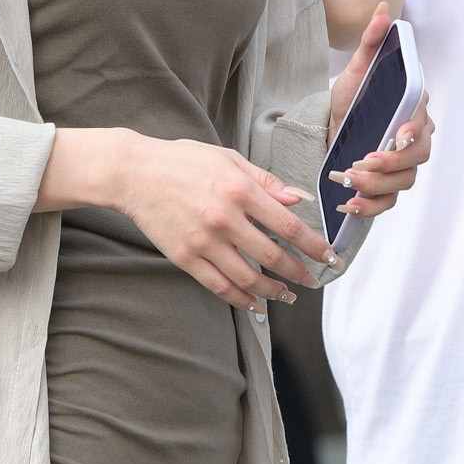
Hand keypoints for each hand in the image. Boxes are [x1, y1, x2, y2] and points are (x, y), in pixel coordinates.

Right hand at [115, 135, 333, 310]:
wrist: (134, 174)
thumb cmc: (183, 162)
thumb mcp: (229, 160)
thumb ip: (266, 182)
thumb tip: (299, 199)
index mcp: (240, 190)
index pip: (288, 226)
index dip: (313, 245)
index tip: (328, 257)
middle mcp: (225, 219)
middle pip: (272, 257)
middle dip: (298, 273)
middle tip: (312, 281)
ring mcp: (204, 242)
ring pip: (248, 278)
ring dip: (272, 291)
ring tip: (287, 295)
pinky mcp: (185, 258)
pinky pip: (219, 286)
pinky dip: (241, 299)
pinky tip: (255, 303)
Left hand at [325, 6, 434, 221]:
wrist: (331, 126)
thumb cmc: (351, 99)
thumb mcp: (357, 70)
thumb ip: (371, 42)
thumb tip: (383, 11)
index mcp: (413, 110)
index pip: (422, 123)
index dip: (412, 132)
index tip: (398, 135)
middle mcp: (414, 140)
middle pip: (418, 157)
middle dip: (391, 163)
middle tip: (362, 162)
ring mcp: (402, 166)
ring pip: (404, 182)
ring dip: (377, 185)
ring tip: (348, 179)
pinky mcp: (387, 187)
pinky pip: (388, 203)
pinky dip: (370, 207)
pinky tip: (349, 204)